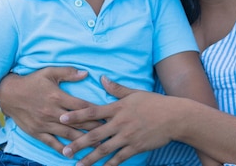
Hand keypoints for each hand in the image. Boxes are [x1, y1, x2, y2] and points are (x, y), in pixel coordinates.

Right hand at [0, 67, 100, 152]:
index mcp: (58, 97)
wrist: (9, 94)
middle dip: (94, 128)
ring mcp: (45, 123)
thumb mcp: (49, 72)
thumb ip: (68, 73)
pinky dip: (62, 149)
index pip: (81, 106)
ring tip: (97, 146)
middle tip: (108, 133)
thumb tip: (86, 73)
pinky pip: (52, 142)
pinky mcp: (37, 132)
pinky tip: (71, 154)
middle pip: (78, 122)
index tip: (107, 116)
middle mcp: (53, 112)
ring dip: (83, 141)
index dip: (96, 112)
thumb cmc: (32, 81)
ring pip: (67, 134)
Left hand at [61, 76, 175, 165]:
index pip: (92, 111)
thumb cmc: (154, 103)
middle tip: (64, 150)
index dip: (76, 115)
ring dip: (90, 158)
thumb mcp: (134, 93)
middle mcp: (120, 123)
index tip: (61, 117)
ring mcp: (127, 136)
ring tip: (77, 165)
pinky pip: (119, 158)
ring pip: (104, 149)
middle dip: (78, 143)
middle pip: (95, 134)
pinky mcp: (136, 147)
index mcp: (117, 107)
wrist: (174, 117)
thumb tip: (101, 78)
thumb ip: (116, 88)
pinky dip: (109, 165)